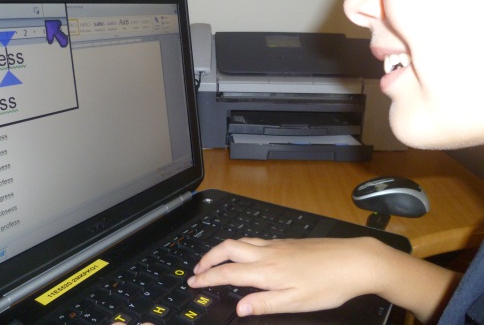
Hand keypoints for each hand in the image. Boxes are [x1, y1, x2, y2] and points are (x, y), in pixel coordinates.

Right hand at [187, 236, 383, 316]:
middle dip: (208, 258)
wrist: (354, 260)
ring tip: (214, 260)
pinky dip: (240, 246)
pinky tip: (246, 253)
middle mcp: (268, 253)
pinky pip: (254, 240)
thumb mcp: (297, 302)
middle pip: (228, 248)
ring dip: (222, 250)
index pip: (228, 272)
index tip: (193, 281)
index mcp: (267, 271)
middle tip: (196, 269)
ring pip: (240, 241)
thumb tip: (240, 308)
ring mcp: (277, 245)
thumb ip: (265, 304)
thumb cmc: (329, 284)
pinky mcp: (287, 242)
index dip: (207, 277)